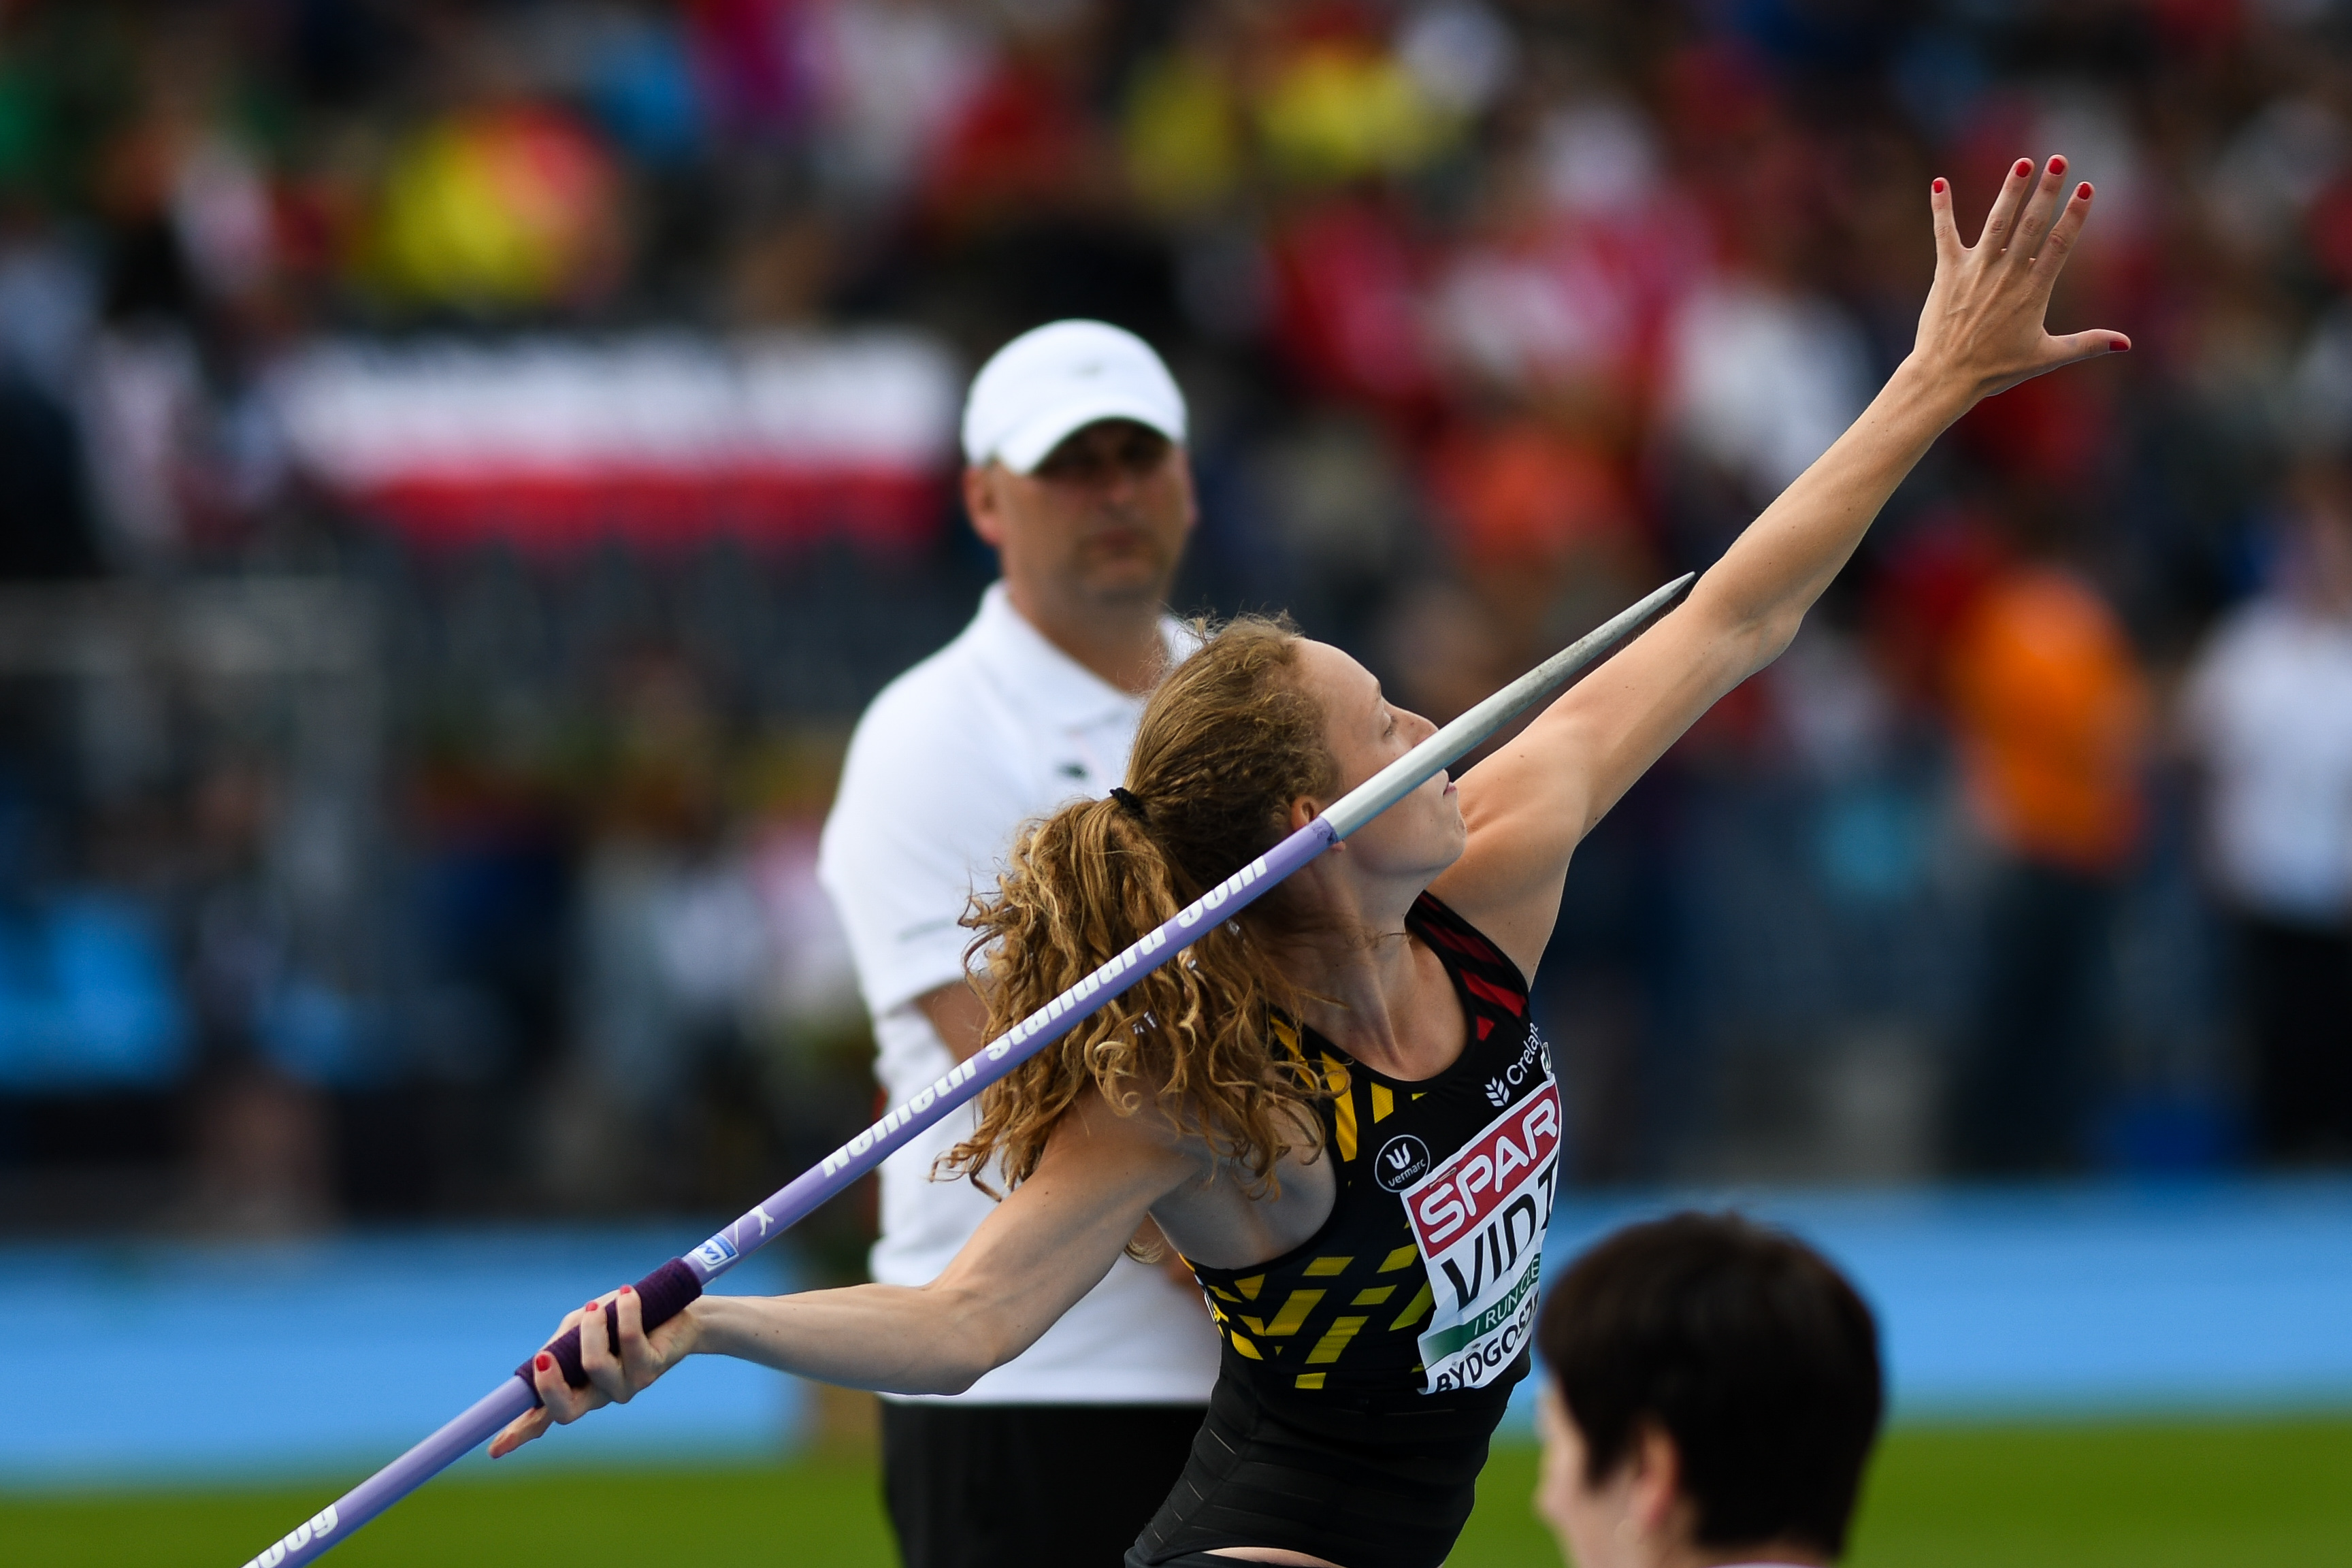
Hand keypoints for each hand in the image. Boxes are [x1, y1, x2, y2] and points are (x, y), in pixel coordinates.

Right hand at [488, 1283, 699, 1457]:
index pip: (544, 1415)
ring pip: (595, 1366)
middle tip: (545, 1358)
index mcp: (577, 1387)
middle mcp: (599, 1395)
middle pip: (565, 1411)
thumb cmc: (622, 1317)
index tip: (495, 1449)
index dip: (519, 1433)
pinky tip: (628, 1295)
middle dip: (550, 1386)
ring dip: (592, 1329)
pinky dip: (625, 1313)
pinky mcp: (650, 1369)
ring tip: (598, 1307)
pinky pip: (629, 1342)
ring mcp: (625, 1387)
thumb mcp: (582, 1326)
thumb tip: (543, 1362)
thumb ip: (562, 1344)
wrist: (679, 1310)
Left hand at [1913, 155, 2130, 405]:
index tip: (2086, 187)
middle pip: (2032, 224)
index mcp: (2034, 290)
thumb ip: (2086, 344)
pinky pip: (1944, 234)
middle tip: (2059, 159)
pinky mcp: (1948, 271)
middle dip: (2047, 190)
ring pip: (1996, 221)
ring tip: (2023, 162)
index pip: (2060, 244)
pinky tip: (1940, 183)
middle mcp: (2007, 274)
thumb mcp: (2046, 357)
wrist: (1946, 377)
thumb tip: (2126, 344)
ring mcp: (1976, 270)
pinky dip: (1942, 209)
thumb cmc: (1996, 369)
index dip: (2075, 214)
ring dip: (2010, 189)